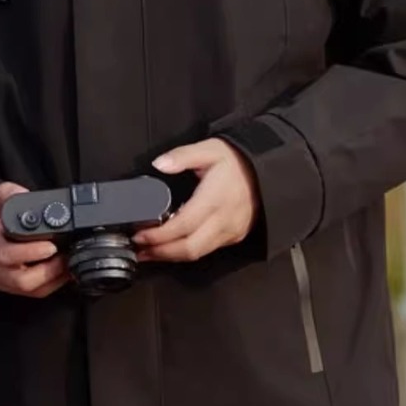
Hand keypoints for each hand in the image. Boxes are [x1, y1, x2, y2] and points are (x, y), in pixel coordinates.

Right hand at [0, 181, 71, 298]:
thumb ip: (9, 193)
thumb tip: (28, 195)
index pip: (6, 255)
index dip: (30, 253)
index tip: (51, 245)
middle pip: (22, 280)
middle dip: (49, 270)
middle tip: (66, 254)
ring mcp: (5, 281)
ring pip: (31, 290)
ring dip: (54, 278)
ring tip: (69, 261)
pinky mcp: (15, 288)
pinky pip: (37, 293)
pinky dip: (54, 284)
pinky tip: (65, 270)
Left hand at [136, 139, 259, 263]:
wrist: (266, 171)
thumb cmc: (237, 161)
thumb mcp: (209, 149)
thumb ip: (182, 156)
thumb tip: (159, 164)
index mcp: (214, 199)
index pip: (182, 226)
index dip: (158, 235)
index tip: (139, 235)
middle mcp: (223, 220)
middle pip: (189, 248)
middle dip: (160, 253)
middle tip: (139, 250)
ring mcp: (230, 232)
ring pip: (197, 254)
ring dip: (171, 256)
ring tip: (149, 252)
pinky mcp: (233, 237)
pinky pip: (207, 250)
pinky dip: (186, 252)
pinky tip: (172, 247)